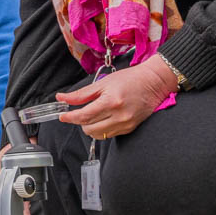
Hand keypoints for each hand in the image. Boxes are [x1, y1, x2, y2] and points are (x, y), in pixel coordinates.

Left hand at [56, 58, 177, 139]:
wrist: (154, 83)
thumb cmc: (130, 79)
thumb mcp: (103, 82)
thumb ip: (81, 94)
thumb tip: (62, 98)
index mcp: (111, 102)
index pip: (84, 116)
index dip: (70, 118)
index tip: (62, 116)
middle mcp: (119, 116)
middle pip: (89, 128)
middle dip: (80, 122)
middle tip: (80, 112)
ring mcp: (125, 124)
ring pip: (98, 135)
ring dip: (90, 127)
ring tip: (93, 115)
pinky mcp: (130, 129)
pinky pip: (109, 134)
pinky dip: (101, 128)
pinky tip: (104, 118)